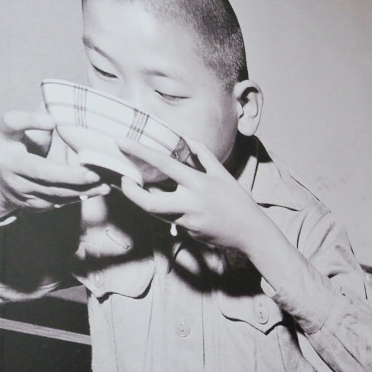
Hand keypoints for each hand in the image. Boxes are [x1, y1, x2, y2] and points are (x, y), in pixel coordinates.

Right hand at [0, 110, 107, 212]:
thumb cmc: (18, 146)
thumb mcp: (22, 129)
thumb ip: (41, 117)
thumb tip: (67, 99)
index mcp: (4, 136)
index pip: (12, 123)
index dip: (31, 121)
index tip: (51, 120)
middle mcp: (7, 163)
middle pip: (39, 170)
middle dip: (68, 174)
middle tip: (94, 173)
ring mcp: (18, 186)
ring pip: (53, 191)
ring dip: (81, 189)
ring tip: (104, 184)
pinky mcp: (30, 203)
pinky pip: (58, 202)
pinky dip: (79, 196)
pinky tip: (98, 190)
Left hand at [117, 137, 268, 251]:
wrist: (250, 232)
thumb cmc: (238, 200)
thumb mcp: (223, 174)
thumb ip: (203, 155)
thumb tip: (187, 138)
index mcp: (199, 183)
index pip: (164, 164)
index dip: (141, 152)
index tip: (121, 142)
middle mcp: (191, 202)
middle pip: (149, 202)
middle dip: (131, 193)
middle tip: (124, 181)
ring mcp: (188, 220)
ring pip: (156, 212)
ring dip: (146, 200)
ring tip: (140, 189)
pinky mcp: (189, 232)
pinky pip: (171, 219)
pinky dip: (167, 210)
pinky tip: (171, 205)